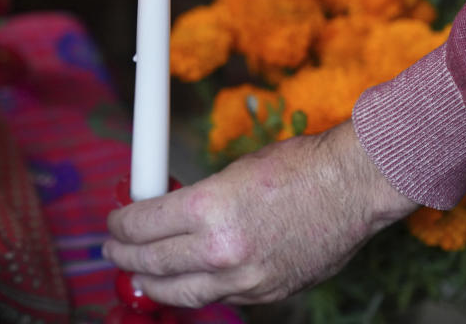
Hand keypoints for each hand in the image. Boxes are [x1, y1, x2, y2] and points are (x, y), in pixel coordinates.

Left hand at [102, 121, 417, 306]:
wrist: (353, 187)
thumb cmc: (295, 167)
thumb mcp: (229, 172)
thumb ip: (194, 199)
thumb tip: (162, 213)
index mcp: (208, 208)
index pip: (141, 226)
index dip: (119, 226)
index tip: (113, 223)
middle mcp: (222, 248)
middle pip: (153, 263)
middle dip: (125, 257)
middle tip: (112, 251)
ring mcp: (245, 277)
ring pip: (181, 292)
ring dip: (152, 285)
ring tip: (138, 276)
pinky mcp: (267, 293)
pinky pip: (218, 297)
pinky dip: (196, 290)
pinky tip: (185, 282)